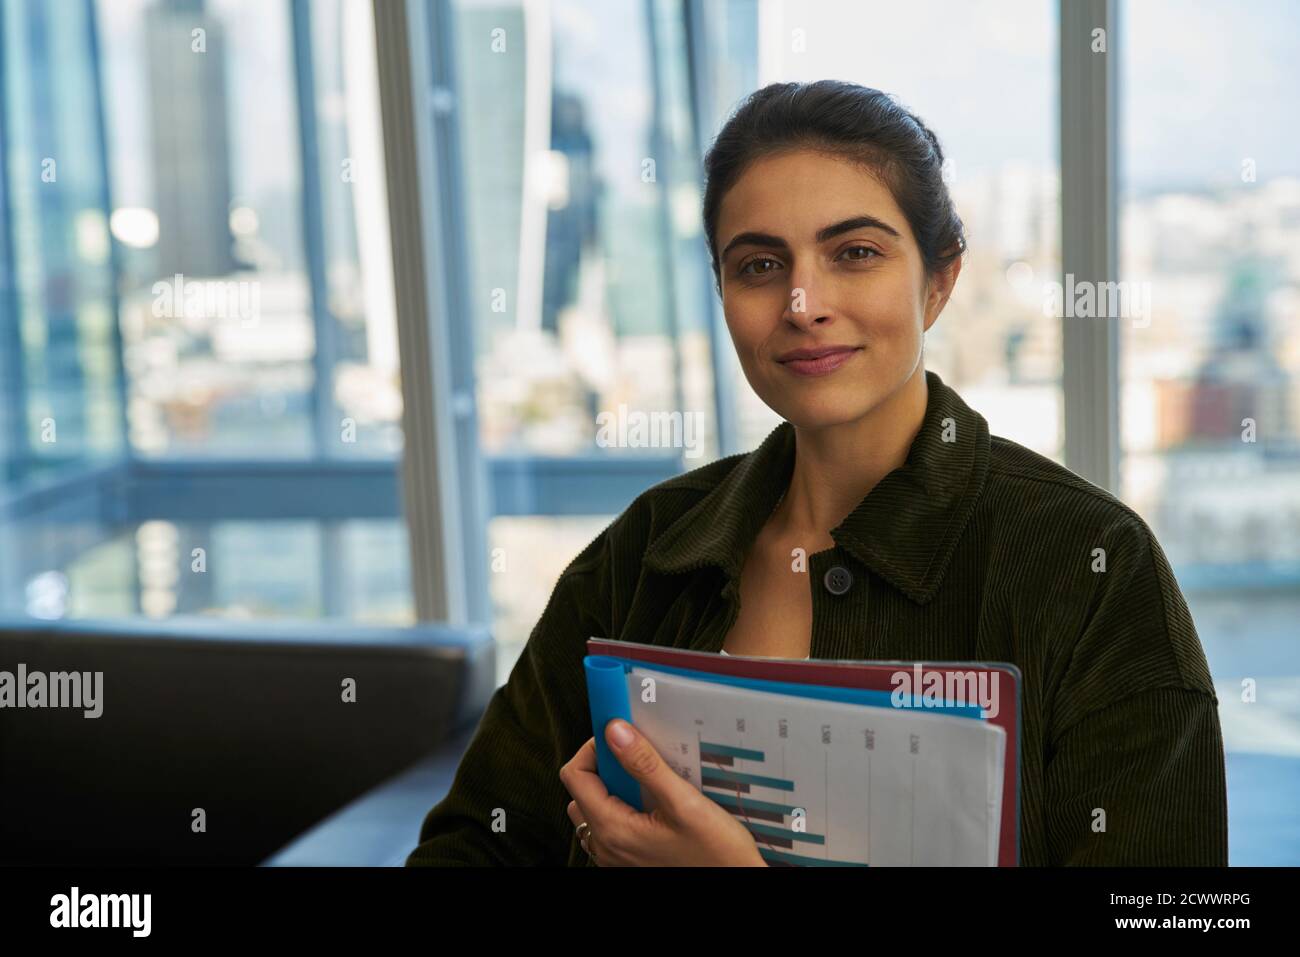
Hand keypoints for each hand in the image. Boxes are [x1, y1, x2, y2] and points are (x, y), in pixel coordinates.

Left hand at [559, 719, 767, 865]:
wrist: (737, 883)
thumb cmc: (717, 854)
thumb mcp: (684, 803)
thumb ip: (645, 766)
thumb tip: (615, 732)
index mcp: (613, 830)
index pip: (575, 776)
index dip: (592, 749)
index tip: (620, 735)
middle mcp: (607, 846)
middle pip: (581, 791)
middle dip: (604, 766)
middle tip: (638, 755)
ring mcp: (616, 856)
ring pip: (594, 808)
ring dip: (614, 786)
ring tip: (648, 778)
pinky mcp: (630, 859)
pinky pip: (611, 825)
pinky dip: (624, 805)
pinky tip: (654, 801)